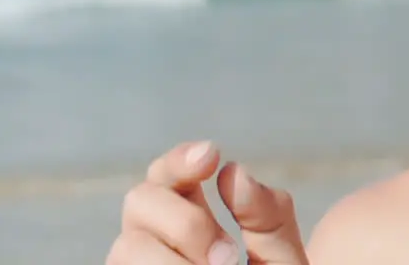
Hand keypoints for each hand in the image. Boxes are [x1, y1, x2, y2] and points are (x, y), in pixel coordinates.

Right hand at [107, 141, 308, 263]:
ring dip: (174, 260)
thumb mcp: (282, 257)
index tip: (212, 155)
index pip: (168, 172)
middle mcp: (153, 238)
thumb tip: (233, 173)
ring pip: (126, 247)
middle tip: (229, 257)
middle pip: (140, 199)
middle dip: (186, 223)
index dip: (181, 158)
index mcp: (189, 214)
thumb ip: (267, 216)